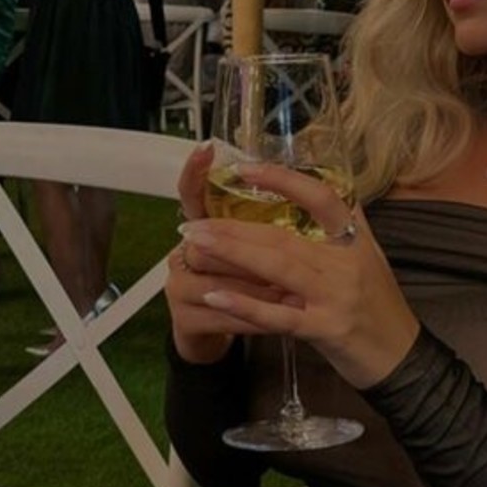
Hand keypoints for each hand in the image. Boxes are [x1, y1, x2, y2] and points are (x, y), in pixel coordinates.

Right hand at [167, 145, 294, 364]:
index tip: (207, 148)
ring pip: (221, 281)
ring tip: (293, 293)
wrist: (213, 338)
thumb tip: (308, 196)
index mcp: (202, 230)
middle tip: (293, 259)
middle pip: (214, 241)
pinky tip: (278, 321)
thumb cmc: (243, 289)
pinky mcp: (184, 320)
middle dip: (257, 251)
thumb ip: (269, 228)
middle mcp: (182, 253)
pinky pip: (223, 317)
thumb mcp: (256, 255)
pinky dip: (255, 318)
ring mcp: (178, 288)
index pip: (193, 195)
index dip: (196, 172)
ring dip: (262, 288)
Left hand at [176, 163, 418, 389]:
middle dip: (235, 227)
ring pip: (278, 267)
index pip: (321, 197)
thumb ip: (343, 229)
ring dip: (232, 253)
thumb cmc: (381, 308)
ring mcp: (336, 296)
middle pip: (284, 235)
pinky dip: (245, 304)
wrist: (404, 358)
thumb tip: (318, 195)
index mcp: (355, 239)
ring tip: (197, 244)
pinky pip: (279, 315)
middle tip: (195, 223)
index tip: (245, 169)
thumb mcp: (369, 259)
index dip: (284, 180)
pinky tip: (216, 295)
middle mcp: (346, 262)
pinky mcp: (325, 329)